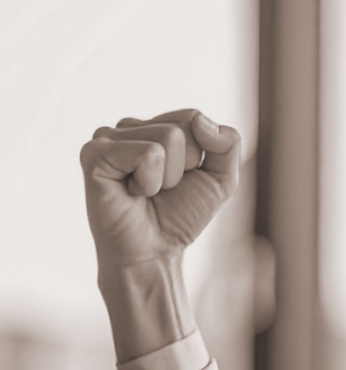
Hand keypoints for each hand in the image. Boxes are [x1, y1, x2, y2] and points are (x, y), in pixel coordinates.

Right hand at [80, 109, 240, 275]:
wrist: (153, 252)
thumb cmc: (180, 217)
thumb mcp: (220, 180)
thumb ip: (227, 145)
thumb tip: (201, 119)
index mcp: (153, 127)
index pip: (193, 117)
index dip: (201, 156)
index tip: (183, 180)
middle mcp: (128, 128)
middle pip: (184, 125)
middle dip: (187, 166)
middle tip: (163, 189)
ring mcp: (108, 137)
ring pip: (169, 137)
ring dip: (169, 177)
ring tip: (147, 192)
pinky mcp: (94, 153)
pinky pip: (147, 153)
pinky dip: (150, 182)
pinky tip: (132, 193)